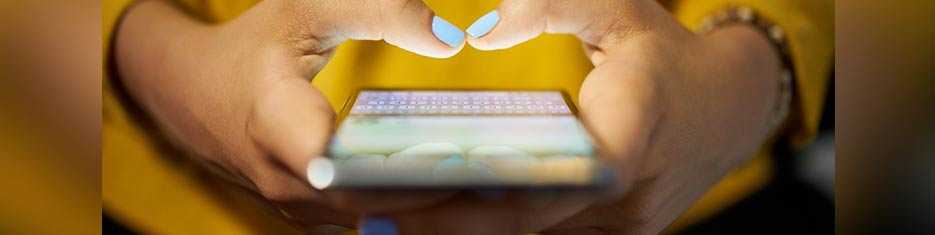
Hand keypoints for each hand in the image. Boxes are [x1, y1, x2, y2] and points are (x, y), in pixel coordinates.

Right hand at [115, 0, 467, 230]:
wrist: (189, 94)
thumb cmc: (253, 46)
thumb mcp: (306, 8)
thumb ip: (380, 12)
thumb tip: (452, 39)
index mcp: (274, 125)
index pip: (347, 168)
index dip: (408, 172)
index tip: (467, 162)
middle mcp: (284, 182)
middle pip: (375, 204)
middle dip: (441, 196)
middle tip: (508, 181)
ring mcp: (296, 208)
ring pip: (375, 222)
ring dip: (432, 210)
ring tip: (496, 190)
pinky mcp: (311, 216)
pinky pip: (369, 221)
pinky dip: (412, 211)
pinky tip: (458, 194)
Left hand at [385, 0, 782, 233]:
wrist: (729, 107)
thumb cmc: (662, 51)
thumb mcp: (616, 8)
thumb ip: (550, 8)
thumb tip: (479, 36)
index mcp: (637, 125)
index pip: (566, 171)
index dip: (493, 193)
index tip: (419, 192)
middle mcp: (632, 192)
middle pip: (529, 221)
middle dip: (448, 224)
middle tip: (371, 219)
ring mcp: (626, 224)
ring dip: (462, 233)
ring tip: (386, 224)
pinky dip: (493, 231)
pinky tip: (437, 224)